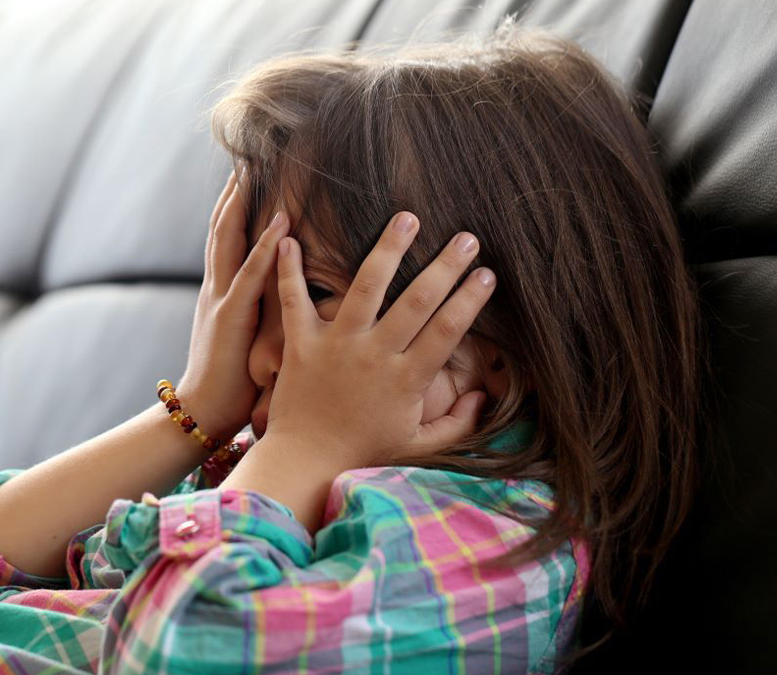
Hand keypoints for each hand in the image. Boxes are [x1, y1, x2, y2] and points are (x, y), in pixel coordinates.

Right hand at [176, 167, 289, 440]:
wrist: (201, 413)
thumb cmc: (230, 384)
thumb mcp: (244, 341)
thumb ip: (258, 315)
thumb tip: (285, 301)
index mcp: (220, 292)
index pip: (225, 238)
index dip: (233, 203)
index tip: (246, 171)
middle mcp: (217, 288)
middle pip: (221, 227)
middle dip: (234, 190)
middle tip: (249, 153)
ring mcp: (221, 300)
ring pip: (229, 239)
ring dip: (243, 202)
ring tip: (256, 167)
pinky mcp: (232, 319)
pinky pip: (250, 276)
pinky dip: (264, 245)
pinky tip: (280, 219)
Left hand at [262, 212, 495, 470]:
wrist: (303, 462)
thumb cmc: (362, 452)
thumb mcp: (417, 446)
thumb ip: (456, 425)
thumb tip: (483, 399)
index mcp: (406, 380)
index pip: (448, 331)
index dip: (471, 300)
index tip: (488, 274)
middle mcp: (375, 355)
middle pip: (417, 301)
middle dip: (446, 266)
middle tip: (466, 237)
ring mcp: (337, 345)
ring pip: (366, 287)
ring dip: (388, 249)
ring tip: (407, 218)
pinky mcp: (301, 344)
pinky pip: (294, 300)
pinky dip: (289, 269)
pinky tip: (288, 236)